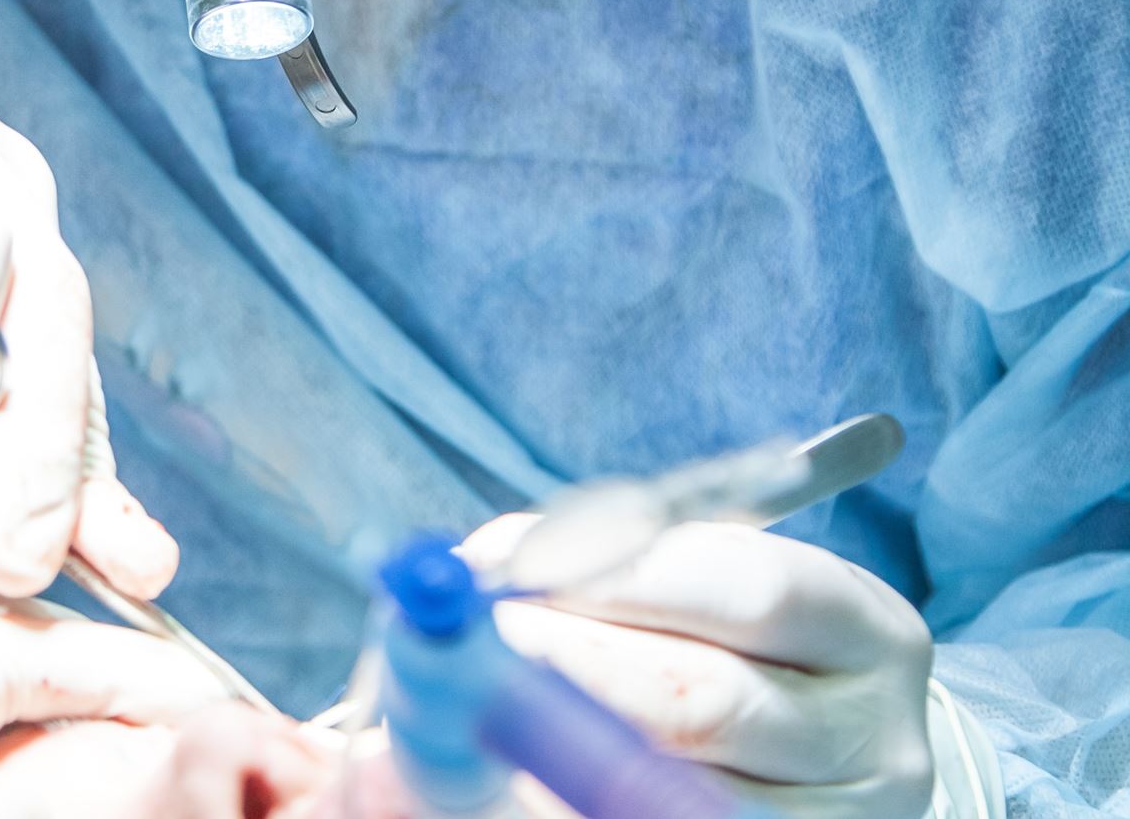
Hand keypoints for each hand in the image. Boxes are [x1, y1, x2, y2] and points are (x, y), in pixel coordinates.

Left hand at [460, 514, 935, 816]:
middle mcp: (873, 736)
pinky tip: (524, 779)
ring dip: (565, 744)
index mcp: (862, 625)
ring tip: (484, 707)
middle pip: (708, 701)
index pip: (750, 590)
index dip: (616, 577)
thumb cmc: (735, 637)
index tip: (505, 568)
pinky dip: (574, 806)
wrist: (818, 749)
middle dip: (572, 662)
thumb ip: (606, 555)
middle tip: (476, 641)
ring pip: (683, 793)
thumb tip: (481, 562)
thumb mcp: (702, 574)